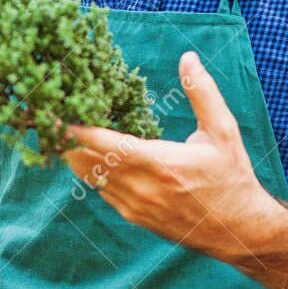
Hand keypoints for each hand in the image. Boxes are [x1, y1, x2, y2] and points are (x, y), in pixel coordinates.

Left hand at [62, 51, 287, 261]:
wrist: (239, 231)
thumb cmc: (231, 177)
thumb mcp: (223, 131)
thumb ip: (202, 93)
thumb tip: (188, 57)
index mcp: (160, 163)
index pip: (105, 145)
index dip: (77, 131)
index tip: (55, 116)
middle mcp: (142, 187)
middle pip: (88, 162)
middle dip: (67, 140)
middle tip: (48, 118)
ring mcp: (136, 206)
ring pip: (91, 179)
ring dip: (75, 156)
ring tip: (60, 133)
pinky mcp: (136, 217)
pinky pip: (103, 192)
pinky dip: (92, 173)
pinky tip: (87, 156)